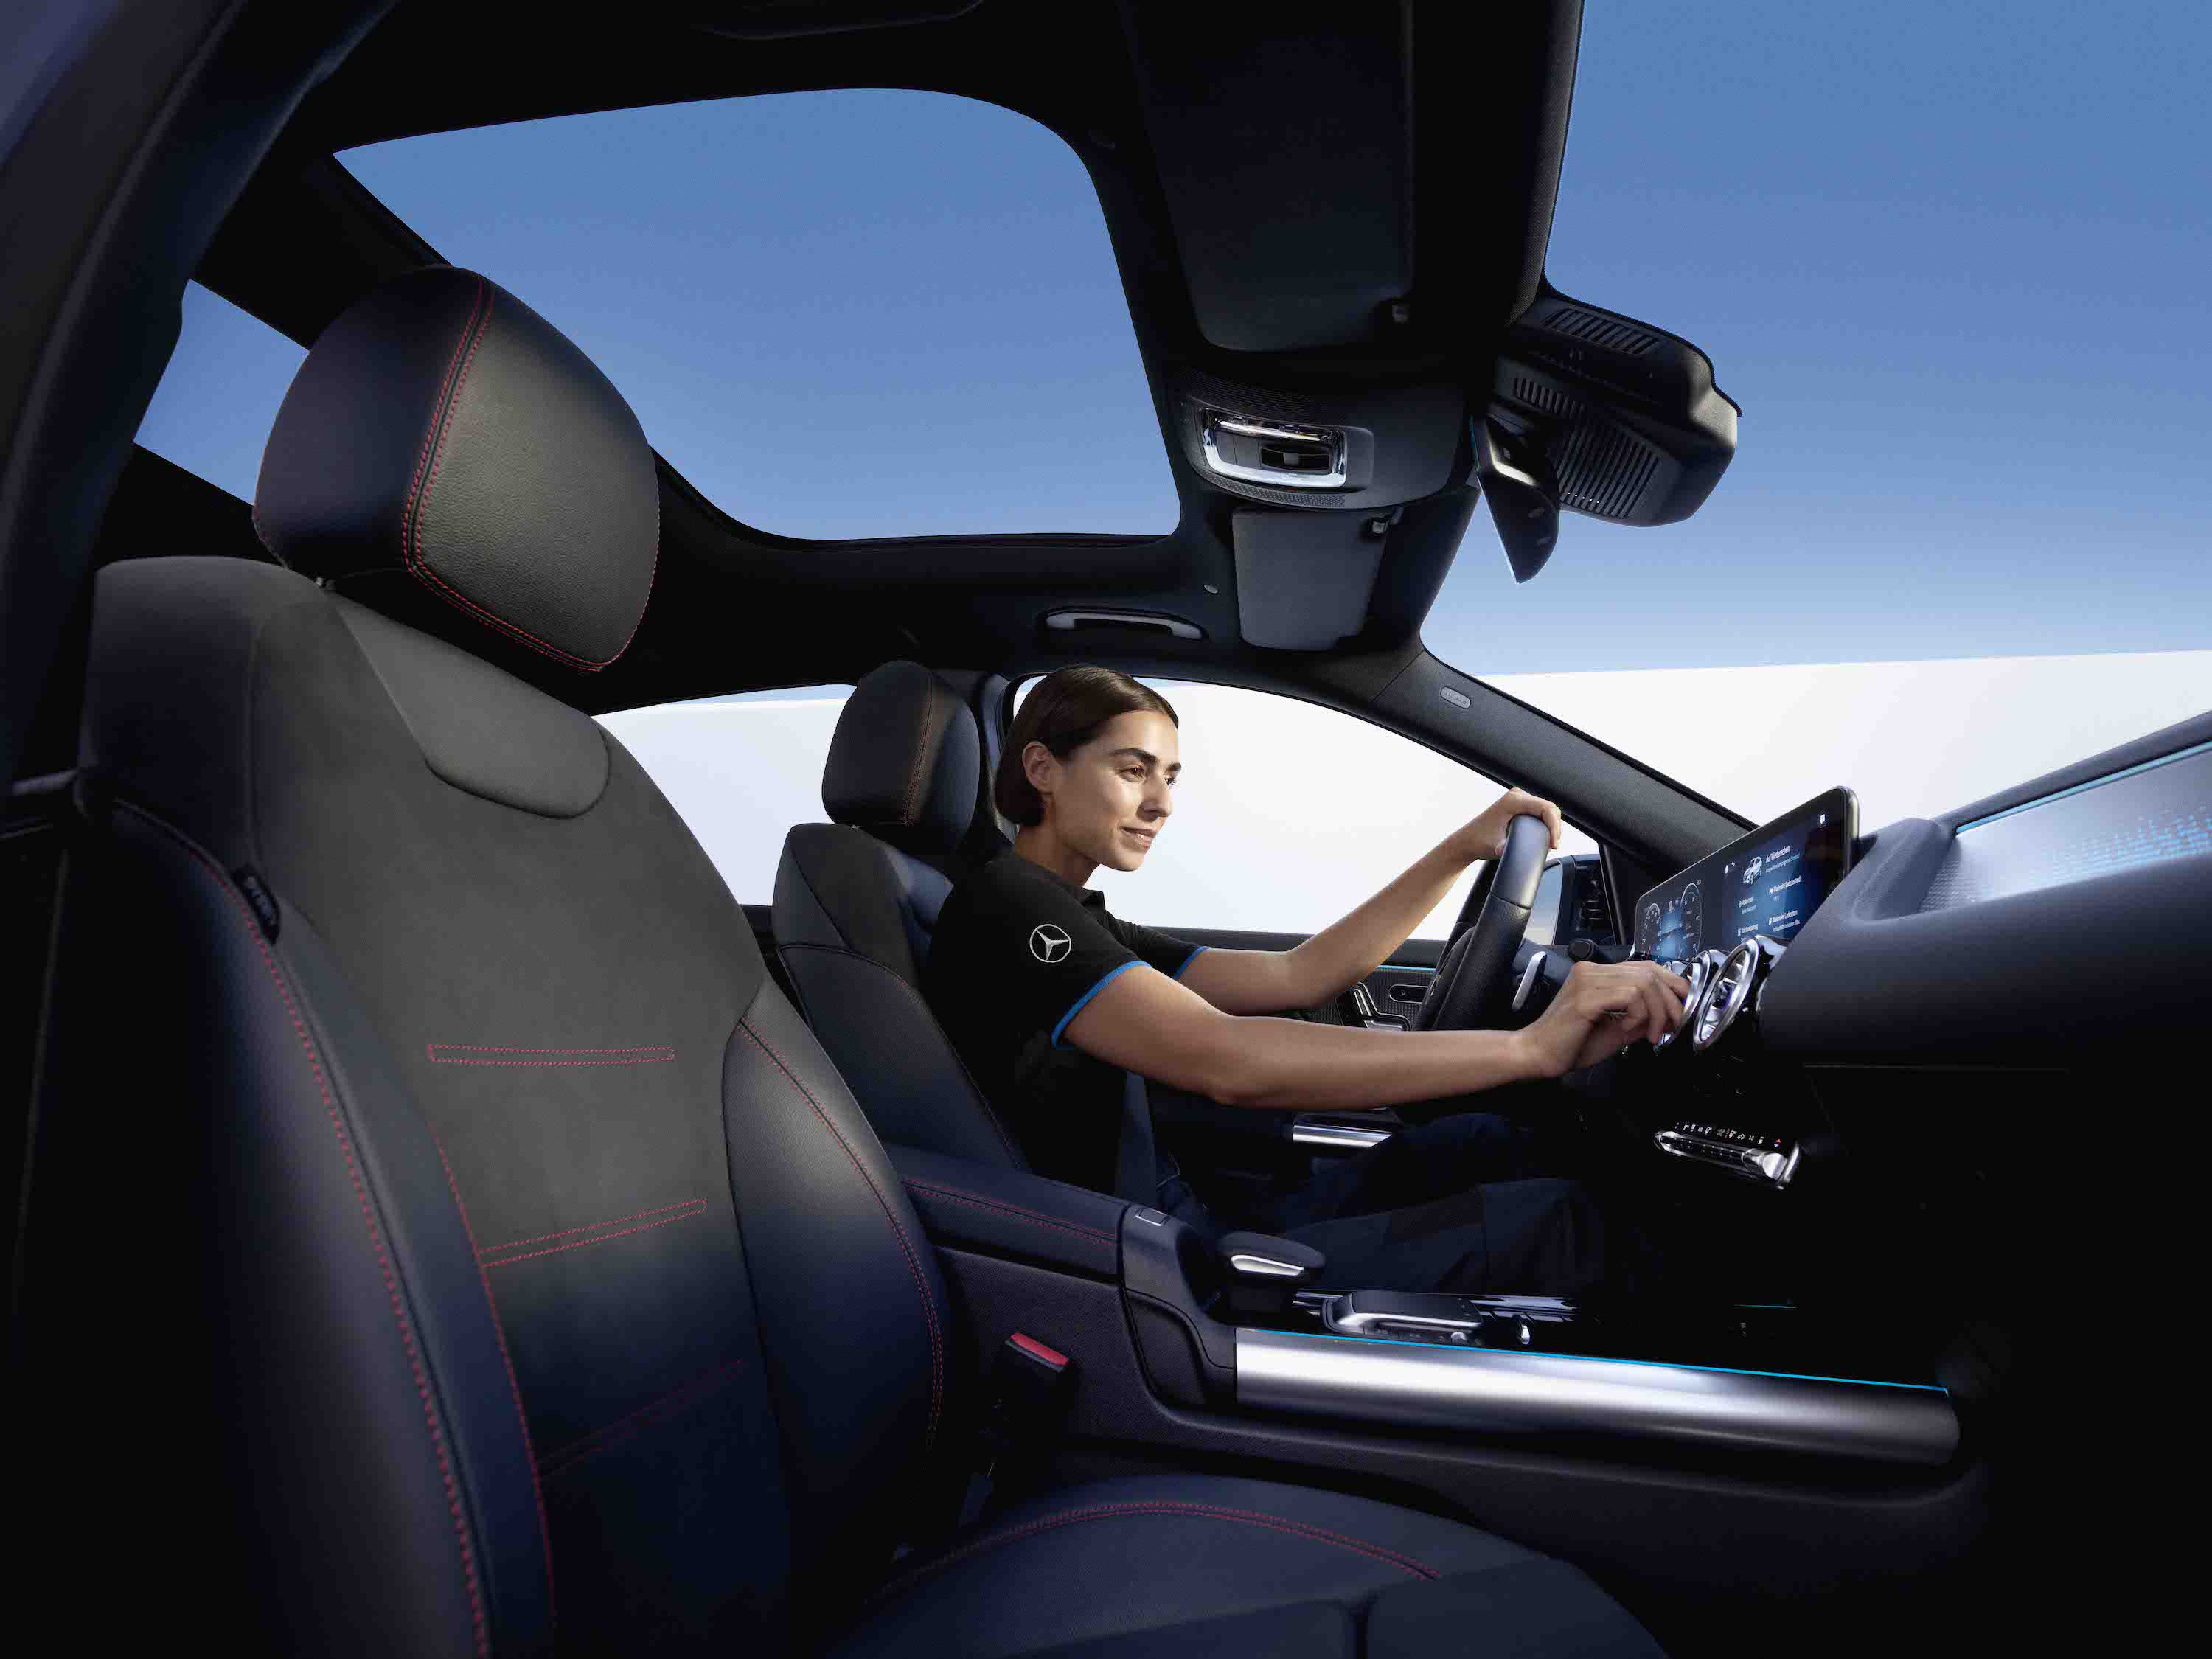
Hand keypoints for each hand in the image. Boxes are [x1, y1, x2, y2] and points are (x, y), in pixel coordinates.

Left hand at [1451, 787, 1564, 863]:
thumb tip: (1513, 852)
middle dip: (1555, 827)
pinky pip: (1540, 811)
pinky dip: (1546, 822)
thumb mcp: (1495, 847)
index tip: (1553, 844)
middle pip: (1549, 807)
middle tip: (1553, 846)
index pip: (1546, 808)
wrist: (1466, 841)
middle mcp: (1516, 796)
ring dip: (1552, 825)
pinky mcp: (1518, 806)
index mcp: (1512, 800)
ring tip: (1551, 843)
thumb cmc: (1478, 842)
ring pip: (1546, 809)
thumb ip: (1505, 849)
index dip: (1554, 826)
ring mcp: (1518, 799)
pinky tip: (1546, 835)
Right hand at [1513, 961, 1690, 1078]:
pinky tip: (1629, 1031)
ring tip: (1651, 1035)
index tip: (1682, 1009)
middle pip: (1650, 972)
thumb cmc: (1573, 1044)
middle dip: (1670, 1001)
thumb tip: (1671, 1014)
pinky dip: (1639, 1015)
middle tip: (1672, 1027)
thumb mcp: (1619, 1029)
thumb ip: (1642, 1017)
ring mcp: (1587, 981)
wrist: (1539, 1055)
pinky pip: (1629, 996)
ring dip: (1657, 1012)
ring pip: (1644, 983)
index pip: (1646, 967)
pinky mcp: (1586, 998)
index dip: (1672, 985)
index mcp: (1598, 974)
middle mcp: (1592, 971)